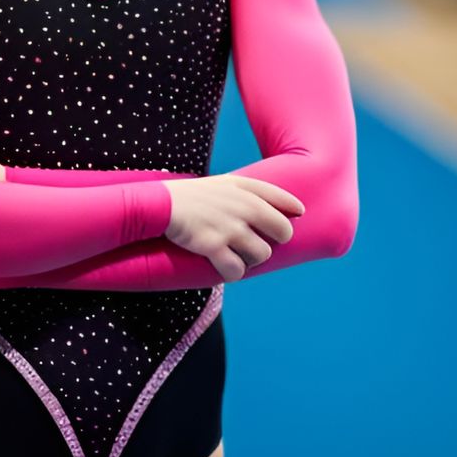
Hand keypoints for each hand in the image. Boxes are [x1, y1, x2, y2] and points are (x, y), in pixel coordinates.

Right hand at [162, 175, 304, 282]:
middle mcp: (243, 206)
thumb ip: (250, 193)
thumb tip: (282, 210)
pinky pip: (237, 270)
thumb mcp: (223, 184)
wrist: (160, 204)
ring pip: (262, 255)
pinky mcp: (213, 246)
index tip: (297, 215)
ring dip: (251, 259)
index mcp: (244, 188)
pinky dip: (232, 272)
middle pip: (283, 231)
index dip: (293, 210)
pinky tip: (224, 265)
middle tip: (259, 242)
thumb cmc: (192, 196)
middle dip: (275, 240)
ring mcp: (229, 226)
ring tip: (236, 254)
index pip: (284, 200)